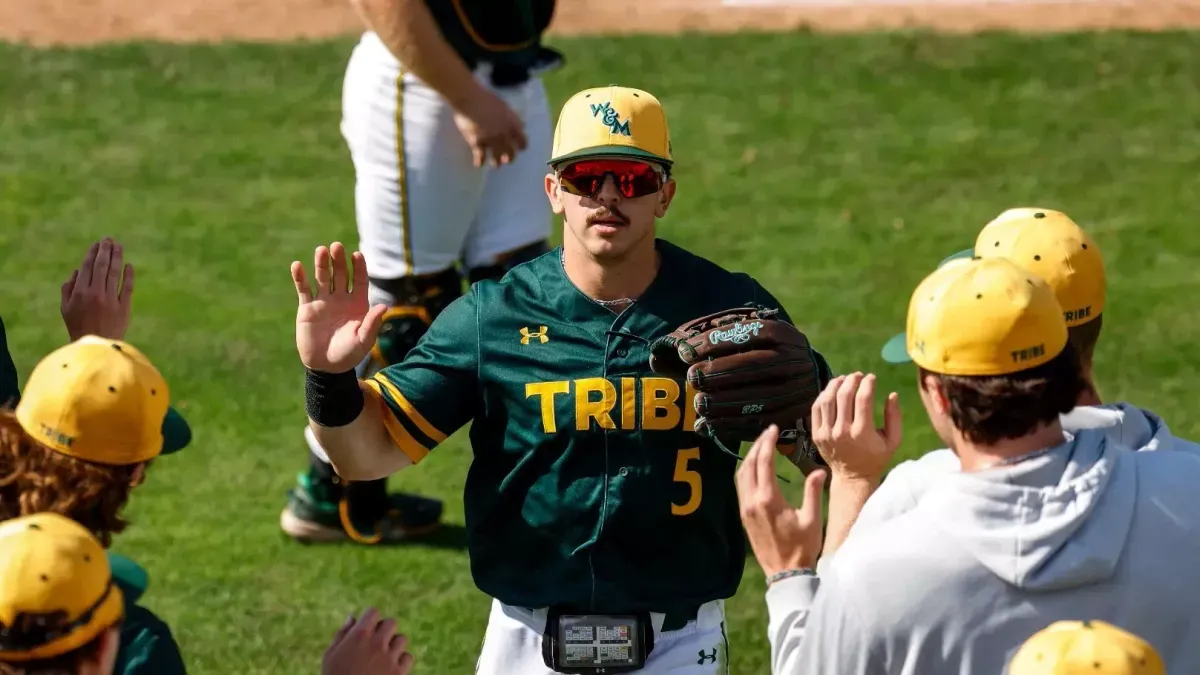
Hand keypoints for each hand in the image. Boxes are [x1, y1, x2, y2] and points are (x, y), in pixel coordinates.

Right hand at [60, 237, 134, 340]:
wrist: (95, 346)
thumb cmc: (78, 326)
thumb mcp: (66, 309)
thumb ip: (68, 289)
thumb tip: (76, 271)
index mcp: (79, 292)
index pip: (87, 267)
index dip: (92, 253)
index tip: (97, 244)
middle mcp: (95, 294)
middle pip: (101, 266)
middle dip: (105, 250)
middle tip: (109, 240)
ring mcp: (110, 300)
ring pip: (114, 273)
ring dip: (117, 257)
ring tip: (119, 246)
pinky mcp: (124, 308)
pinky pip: (127, 288)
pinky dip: (128, 275)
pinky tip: (129, 265)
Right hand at [292, 242, 387, 372]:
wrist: (327, 366)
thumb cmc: (349, 354)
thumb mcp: (364, 340)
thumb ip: (372, 323)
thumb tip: (384, 306)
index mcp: (357, 304)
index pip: (359, 280)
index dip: (358, 268)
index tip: (357, 255)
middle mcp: (341, 298)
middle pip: (340, 274)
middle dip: (339, 261)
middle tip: (336, 246)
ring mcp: (324, 301)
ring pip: (322, 277)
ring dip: (321, 264)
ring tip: (321, 250)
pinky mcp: (307, 308)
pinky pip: (303, 289)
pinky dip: (300, 277)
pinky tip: (297, 265)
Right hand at [321, 608, 414, 674]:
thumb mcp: (330, 655)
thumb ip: (342, 634)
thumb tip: (352, 618)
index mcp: (359, 636)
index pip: (373, 611)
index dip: (370, 619)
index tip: (366, 628)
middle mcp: (377, 643)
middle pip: (391, 622)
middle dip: (384, 629)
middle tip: (375, 642)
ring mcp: (389, 658)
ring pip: (402, 639)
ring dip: (393, 645)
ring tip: (382, 656)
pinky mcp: (398, 672)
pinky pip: (408, 657)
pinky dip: (401, 661)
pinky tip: (390, 667)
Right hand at [453, 90, 527, 168]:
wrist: (469, 98)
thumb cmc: (485, 98)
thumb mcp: (504, 106)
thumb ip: (513, 118)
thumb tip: (522, 126)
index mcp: (512, 124)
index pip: (522, 140)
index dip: (521, 146)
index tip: (520, 149)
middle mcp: (504, 135)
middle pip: (510, 153)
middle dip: (510, 158)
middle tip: (507, 160)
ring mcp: (491, 140)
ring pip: (497, 158)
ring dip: (496, 163)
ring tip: (495, 165)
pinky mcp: (477, 143)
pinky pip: (480, 157)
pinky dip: (480, 161)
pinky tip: (478, 164)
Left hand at [736, 424, 827, 576]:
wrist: (785, 573)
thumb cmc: (802, 548)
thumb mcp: (812, 519)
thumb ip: (813, 492)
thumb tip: (818, 470)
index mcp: (768, 499)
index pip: (764, 462)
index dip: (767, 442)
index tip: (773, 429)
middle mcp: (752, 502)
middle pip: (749, 465)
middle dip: (757, 446)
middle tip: (768, 432)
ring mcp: (745, 509)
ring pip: (741, 475)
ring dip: (750, 458)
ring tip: (761, 446)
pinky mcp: (743, 516)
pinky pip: (740, 487)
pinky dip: (746, 472)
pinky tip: (754, 468)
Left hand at [811, 373, 901, 484]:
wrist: (853, 478)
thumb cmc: (876, 458)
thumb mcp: (893, 441)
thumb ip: (895, 417)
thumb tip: (892, 394)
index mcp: (862, 432)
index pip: (863, 399)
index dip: (867, 383)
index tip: (871, 377)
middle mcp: (842, 431)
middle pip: (844, 396)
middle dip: (852, 380)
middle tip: (858, 375)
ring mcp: (826, 433)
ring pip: (827, 400)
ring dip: (835, 384)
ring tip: (844, 378)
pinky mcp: (816, 434)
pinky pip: (816, 409)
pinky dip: (823, 395)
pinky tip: (831, 390)